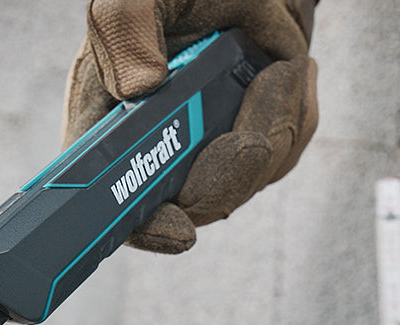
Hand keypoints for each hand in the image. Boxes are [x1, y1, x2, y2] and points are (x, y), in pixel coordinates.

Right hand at [62, 0, 319, 253]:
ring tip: (269, 69)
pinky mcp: (251, 142)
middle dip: (226, 176)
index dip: (143, 228)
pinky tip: (279, 71)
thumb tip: (141, 87)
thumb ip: (124, 32)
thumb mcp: (132, 1)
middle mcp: (155, 148)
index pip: (114, 201)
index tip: (176, 227)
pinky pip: (282, 153)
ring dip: (268, 126)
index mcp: (108, 127)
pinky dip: (291, 112)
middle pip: (193, 204)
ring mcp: (205, 151)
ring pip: (248, 179)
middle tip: (243, 138)